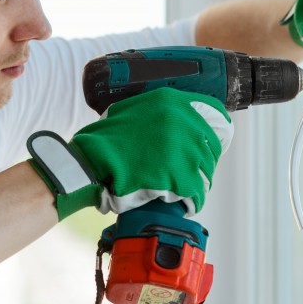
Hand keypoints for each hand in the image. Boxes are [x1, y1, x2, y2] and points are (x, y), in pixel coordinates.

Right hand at [27, 88, 232, 220]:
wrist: (87, 165)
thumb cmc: (104, 141)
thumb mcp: (132, 110)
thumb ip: (159, 111)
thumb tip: (183, 120)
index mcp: (171, 101)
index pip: (215, 115)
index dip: (215, 134)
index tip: (211, 145)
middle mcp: (181, 120)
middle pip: (211, 147)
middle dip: (202, 162)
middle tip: (189, 174)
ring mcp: (182, 148)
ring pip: (206, 171)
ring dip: (196, 182)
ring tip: (181, 189)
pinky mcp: (179, 175)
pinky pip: (198, 193)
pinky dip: (192, 201)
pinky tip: (182, 202)